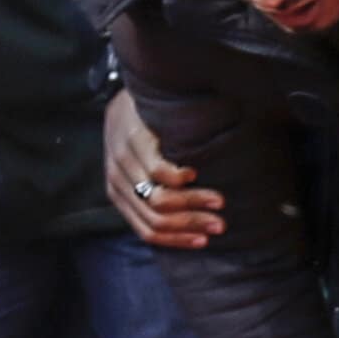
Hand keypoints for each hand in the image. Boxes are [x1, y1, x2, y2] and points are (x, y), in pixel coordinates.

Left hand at [104, 91, 223, 247]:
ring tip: (218, 200)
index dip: (178, 240)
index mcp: (119, 196)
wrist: (127, 96)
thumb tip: (191, 222)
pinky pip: (157, 171)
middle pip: (156, 219)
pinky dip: (179, 178)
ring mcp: (123, 163)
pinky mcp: (133, 141)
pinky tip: (194, 172)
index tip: (205, 241)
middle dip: (192, 224)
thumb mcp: (139, 168)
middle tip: (220, 224)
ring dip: (193, 203)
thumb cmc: (141, 135)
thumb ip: (154, 192)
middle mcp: (118, 183)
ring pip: (159, 199)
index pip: (147, 232)